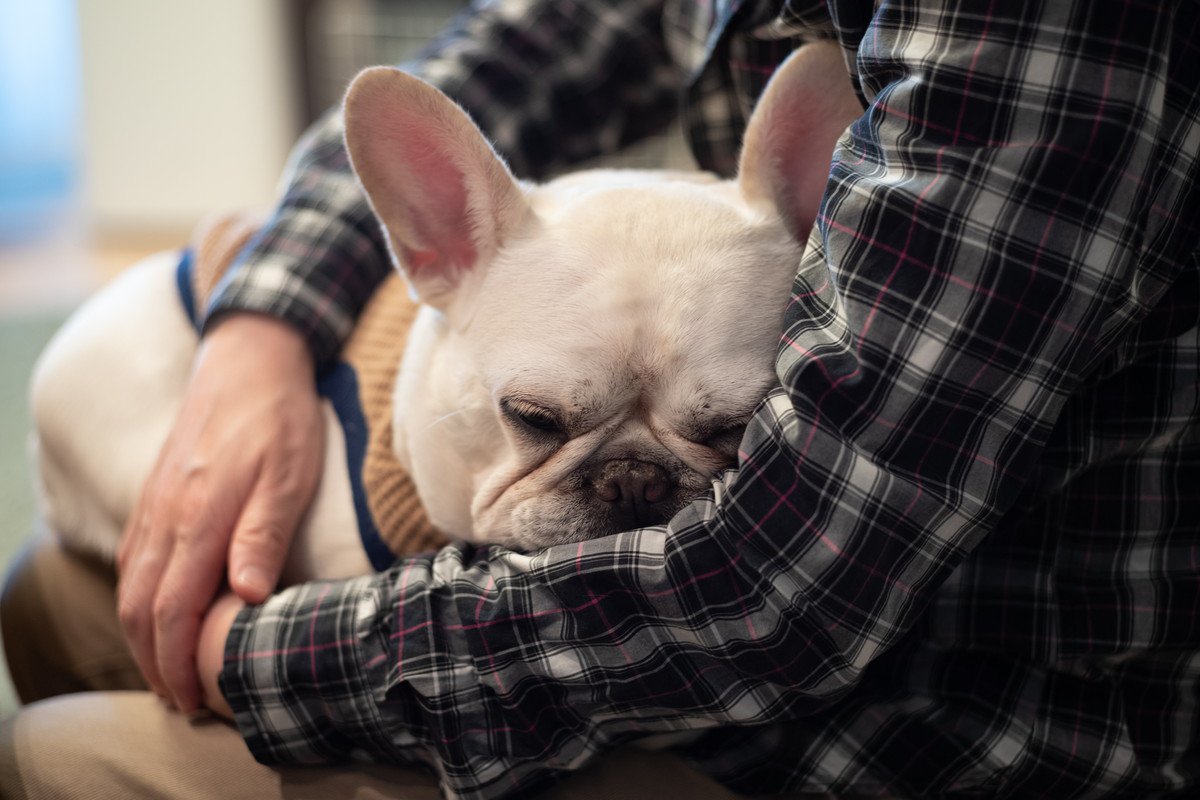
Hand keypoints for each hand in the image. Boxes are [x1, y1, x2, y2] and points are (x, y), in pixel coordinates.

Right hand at [117, 313, 324, 712]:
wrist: (249, 356)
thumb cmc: (279, 417)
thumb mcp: (288, 475)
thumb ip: (263, 535)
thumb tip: (247, 596)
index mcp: (199, 517)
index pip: (172, 608)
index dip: (177, 660)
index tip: (194, 698)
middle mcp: (165, 515)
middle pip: (139, 607)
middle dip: (155, 661)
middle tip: (181, 701)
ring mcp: (154, 503)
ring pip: (130, 584)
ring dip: (142, 636)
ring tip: (168, 671)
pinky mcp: (156, 492)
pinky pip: (133, 557)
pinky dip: (138, 598)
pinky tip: (157, 613)